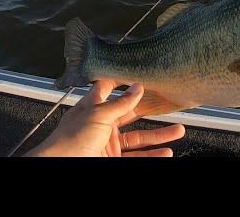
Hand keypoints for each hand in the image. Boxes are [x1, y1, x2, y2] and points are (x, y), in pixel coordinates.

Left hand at [25, 81, 185, 156]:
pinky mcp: (113, 159)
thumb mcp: (98, 115)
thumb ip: (121, 102)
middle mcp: (102, 124)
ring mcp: (108, 144)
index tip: (143, 74)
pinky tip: (166, 153)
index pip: (110, 88)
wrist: (60, 165)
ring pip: (139, 138)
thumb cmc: (70, 140)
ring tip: (179, 131)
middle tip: (169, 104)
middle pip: (132, 114)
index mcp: (94, 107)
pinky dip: (152, 155)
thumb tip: (137, 86)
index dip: (124, 81)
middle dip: (151, 110)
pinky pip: (137, 156)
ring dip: (159, 136)